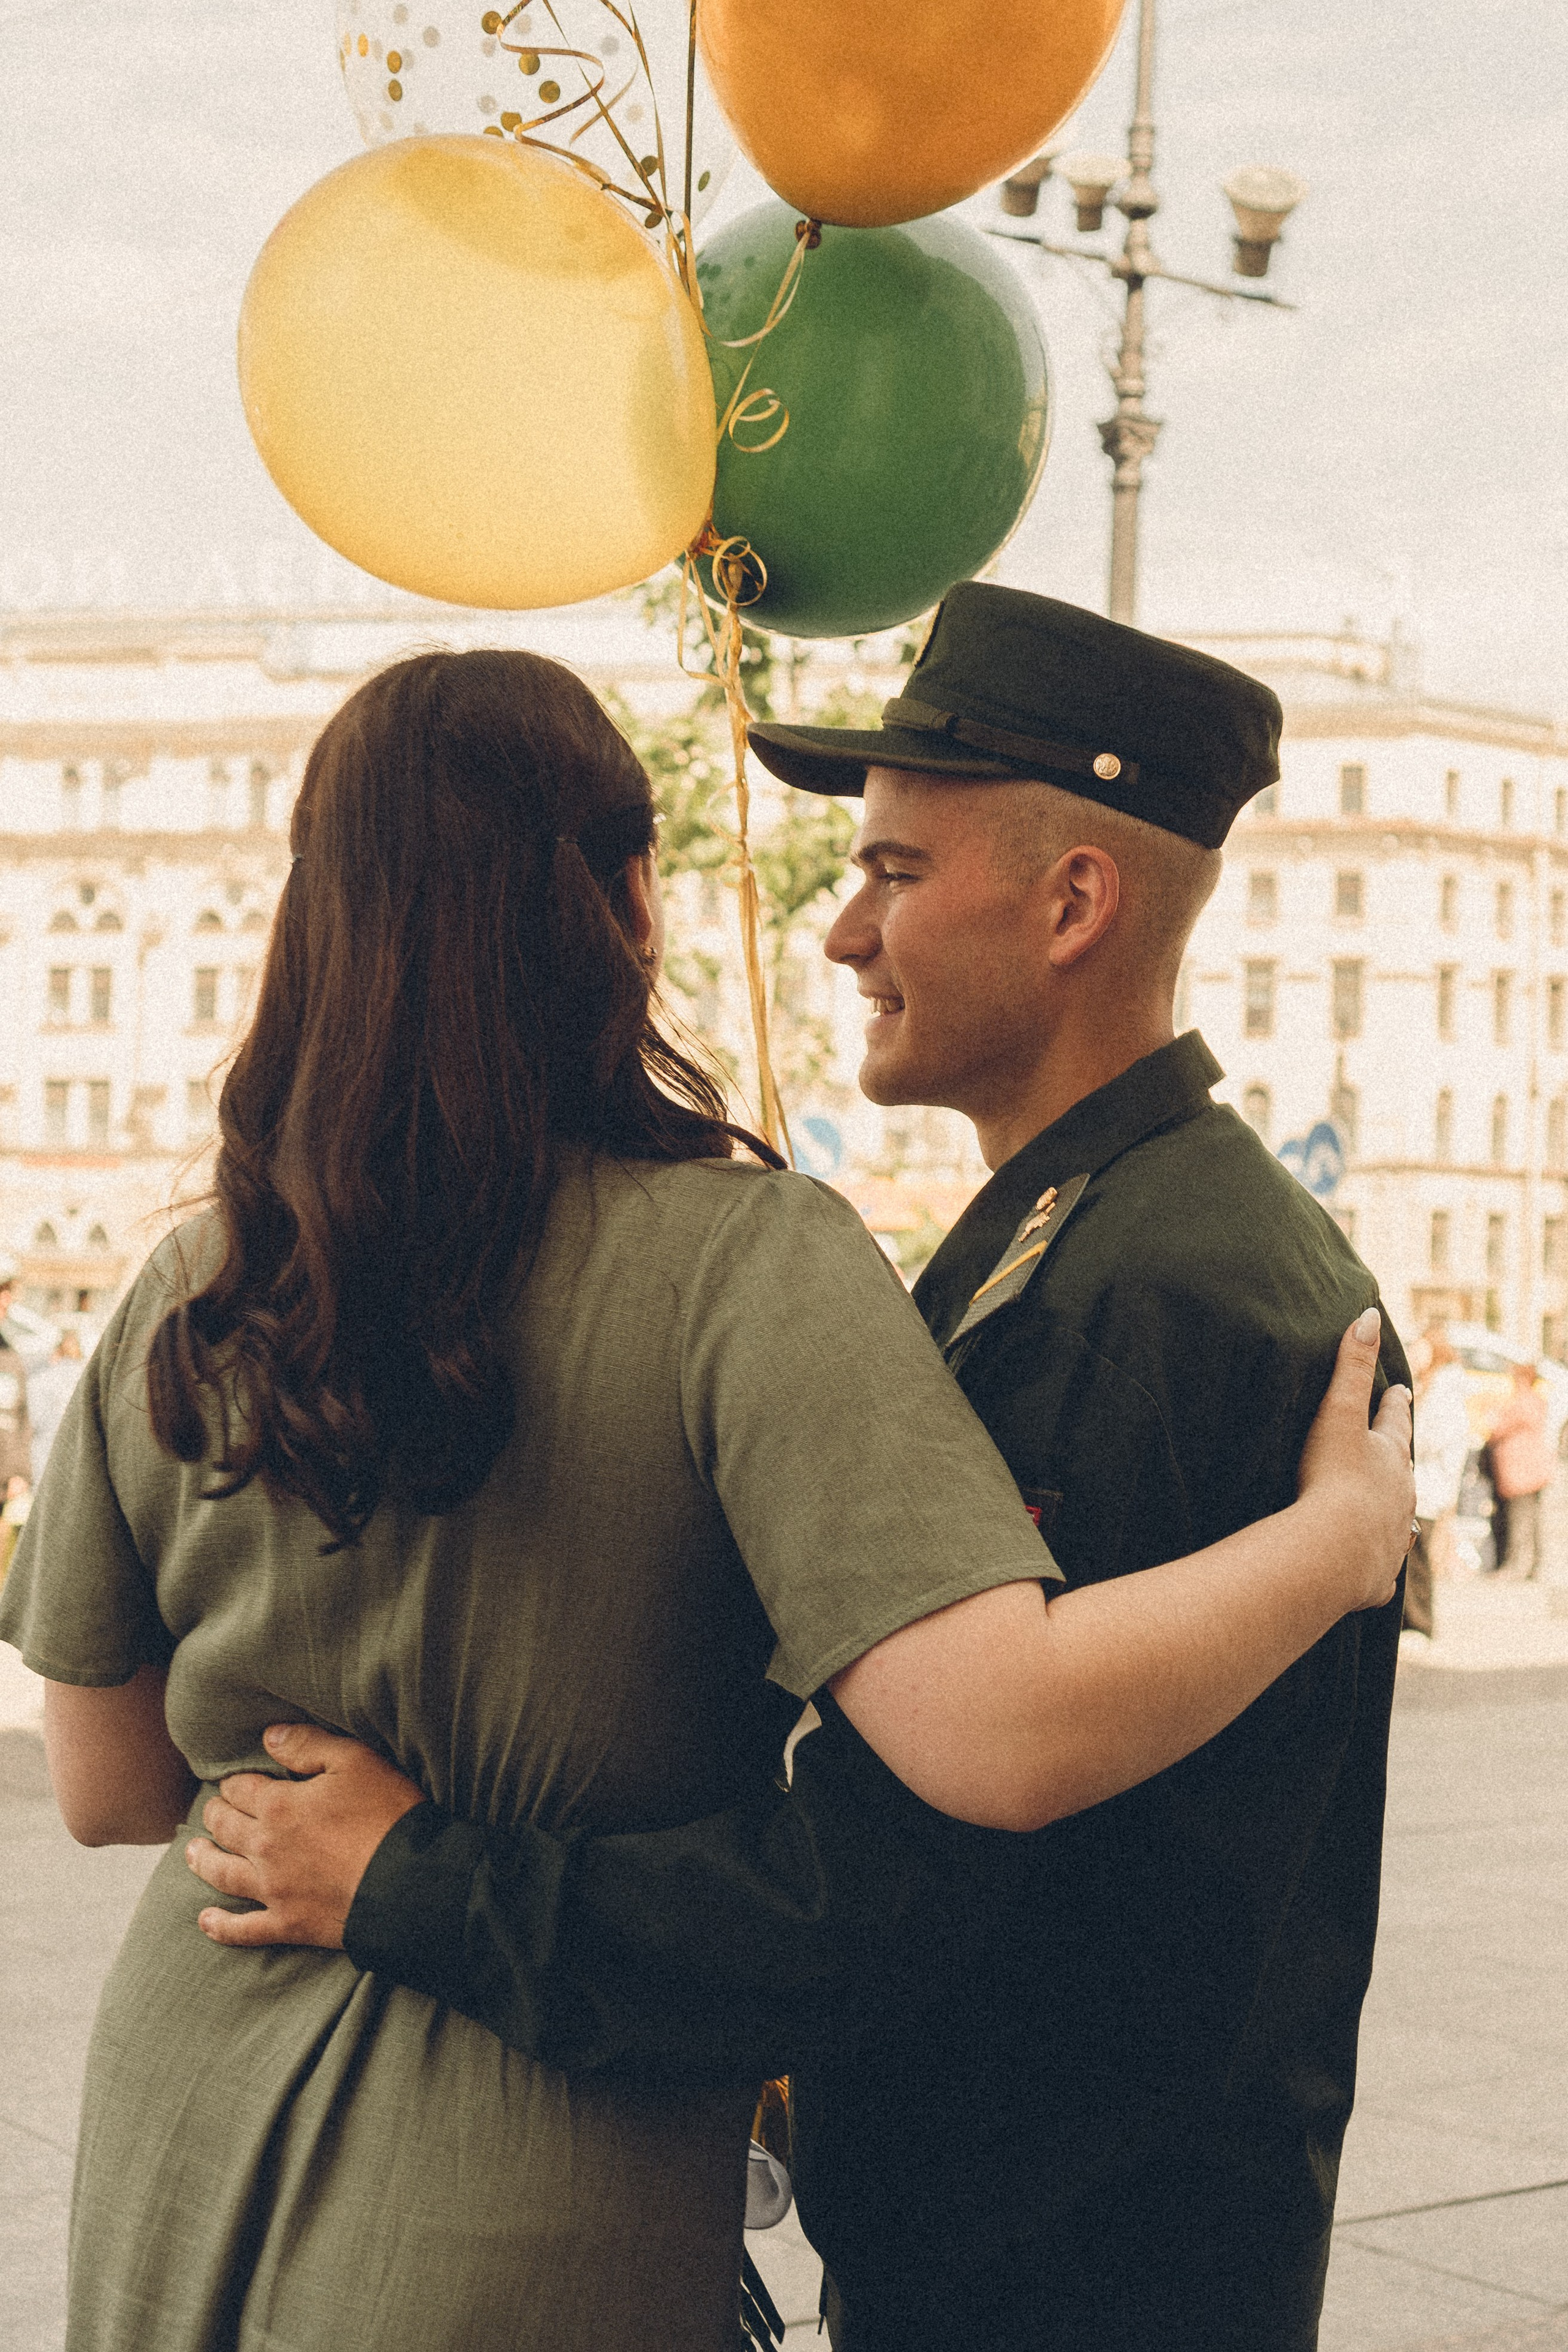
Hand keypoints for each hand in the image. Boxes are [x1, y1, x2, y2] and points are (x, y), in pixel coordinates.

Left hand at [185, 1724, 424, 1949]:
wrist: (408, 1882)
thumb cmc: (387, 1814)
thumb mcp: (355, 1761)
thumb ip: (308, 1745)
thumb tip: (269, 1737)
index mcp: (279, 1806)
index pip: (241, 1788)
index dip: (236, 1782)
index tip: (236, 1781)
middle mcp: (265, 1849)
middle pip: (226, 1828)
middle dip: (216, 1815)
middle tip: (212, 1810)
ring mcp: (273, 1890)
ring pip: (223, 1874)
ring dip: (203, 1861)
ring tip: (191, 1852)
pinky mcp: (287, 1924)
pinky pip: (243, 1930)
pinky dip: (220, 1926)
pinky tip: (205, 1921)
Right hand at [1295, 1308, 1414, 1613]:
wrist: (1334, 1550)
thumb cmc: (1332, 1478)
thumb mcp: (1339, 1414)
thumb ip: (1351, 1366)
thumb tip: (1369, 1314)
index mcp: (1390, 1458)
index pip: (1396, 1423)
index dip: (1396, 1405)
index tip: (1402, 1390)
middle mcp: (1400, 1498)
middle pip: (1402, 1472)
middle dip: (1397, 1461)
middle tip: (1394, 1452)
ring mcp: (1392, 1539)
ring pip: (1398, 1521)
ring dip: (1392, 1513)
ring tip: (1388, 1510)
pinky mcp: (1376, 1576)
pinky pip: (1379, 1569)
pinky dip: (1375, 1563)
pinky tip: (1369, 1568)